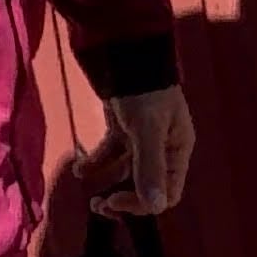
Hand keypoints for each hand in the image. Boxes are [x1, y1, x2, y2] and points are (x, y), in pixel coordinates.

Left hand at [81, 85, 195, 219]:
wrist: (123, 49)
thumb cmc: (142, 89)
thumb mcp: (146, 129)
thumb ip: (149, 167)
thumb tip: (156, 207)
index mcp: (177, 149)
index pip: (166, 193)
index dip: (142, 204)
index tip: (114, 201)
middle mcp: (163, 147)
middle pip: (146, 186)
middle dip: (123, 198)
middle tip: (98, 206)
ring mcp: (142, 137)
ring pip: (126, 171)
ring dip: (108, 182)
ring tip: (87, 189)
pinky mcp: (122, 126)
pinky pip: (111, 153)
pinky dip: (97, 162)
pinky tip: (79, 169)